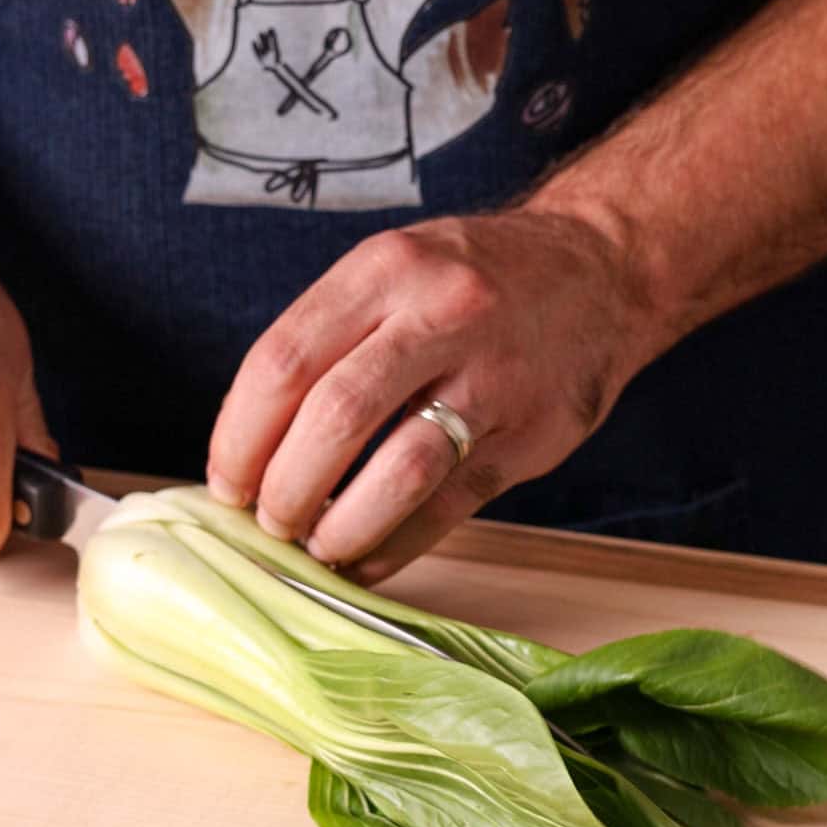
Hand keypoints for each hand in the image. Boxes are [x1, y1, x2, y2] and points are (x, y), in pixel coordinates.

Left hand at [206, 210, 658, 582]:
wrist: (601, 269)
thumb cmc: (474, 278)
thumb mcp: (395, 269)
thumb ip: (329, 339)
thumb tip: (251, 444)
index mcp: (387, 271)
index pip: (285, 360)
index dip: (241, 435)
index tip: (225, 481)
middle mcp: (441, 316)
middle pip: (335, 417)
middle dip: (285, 487)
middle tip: (268, 520)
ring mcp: (495, 378)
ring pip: (399, 471)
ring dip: (341, 524)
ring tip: (316, 544)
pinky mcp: (532, 435)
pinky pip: (451, 506)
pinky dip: (397, 544)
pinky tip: (367, 558)